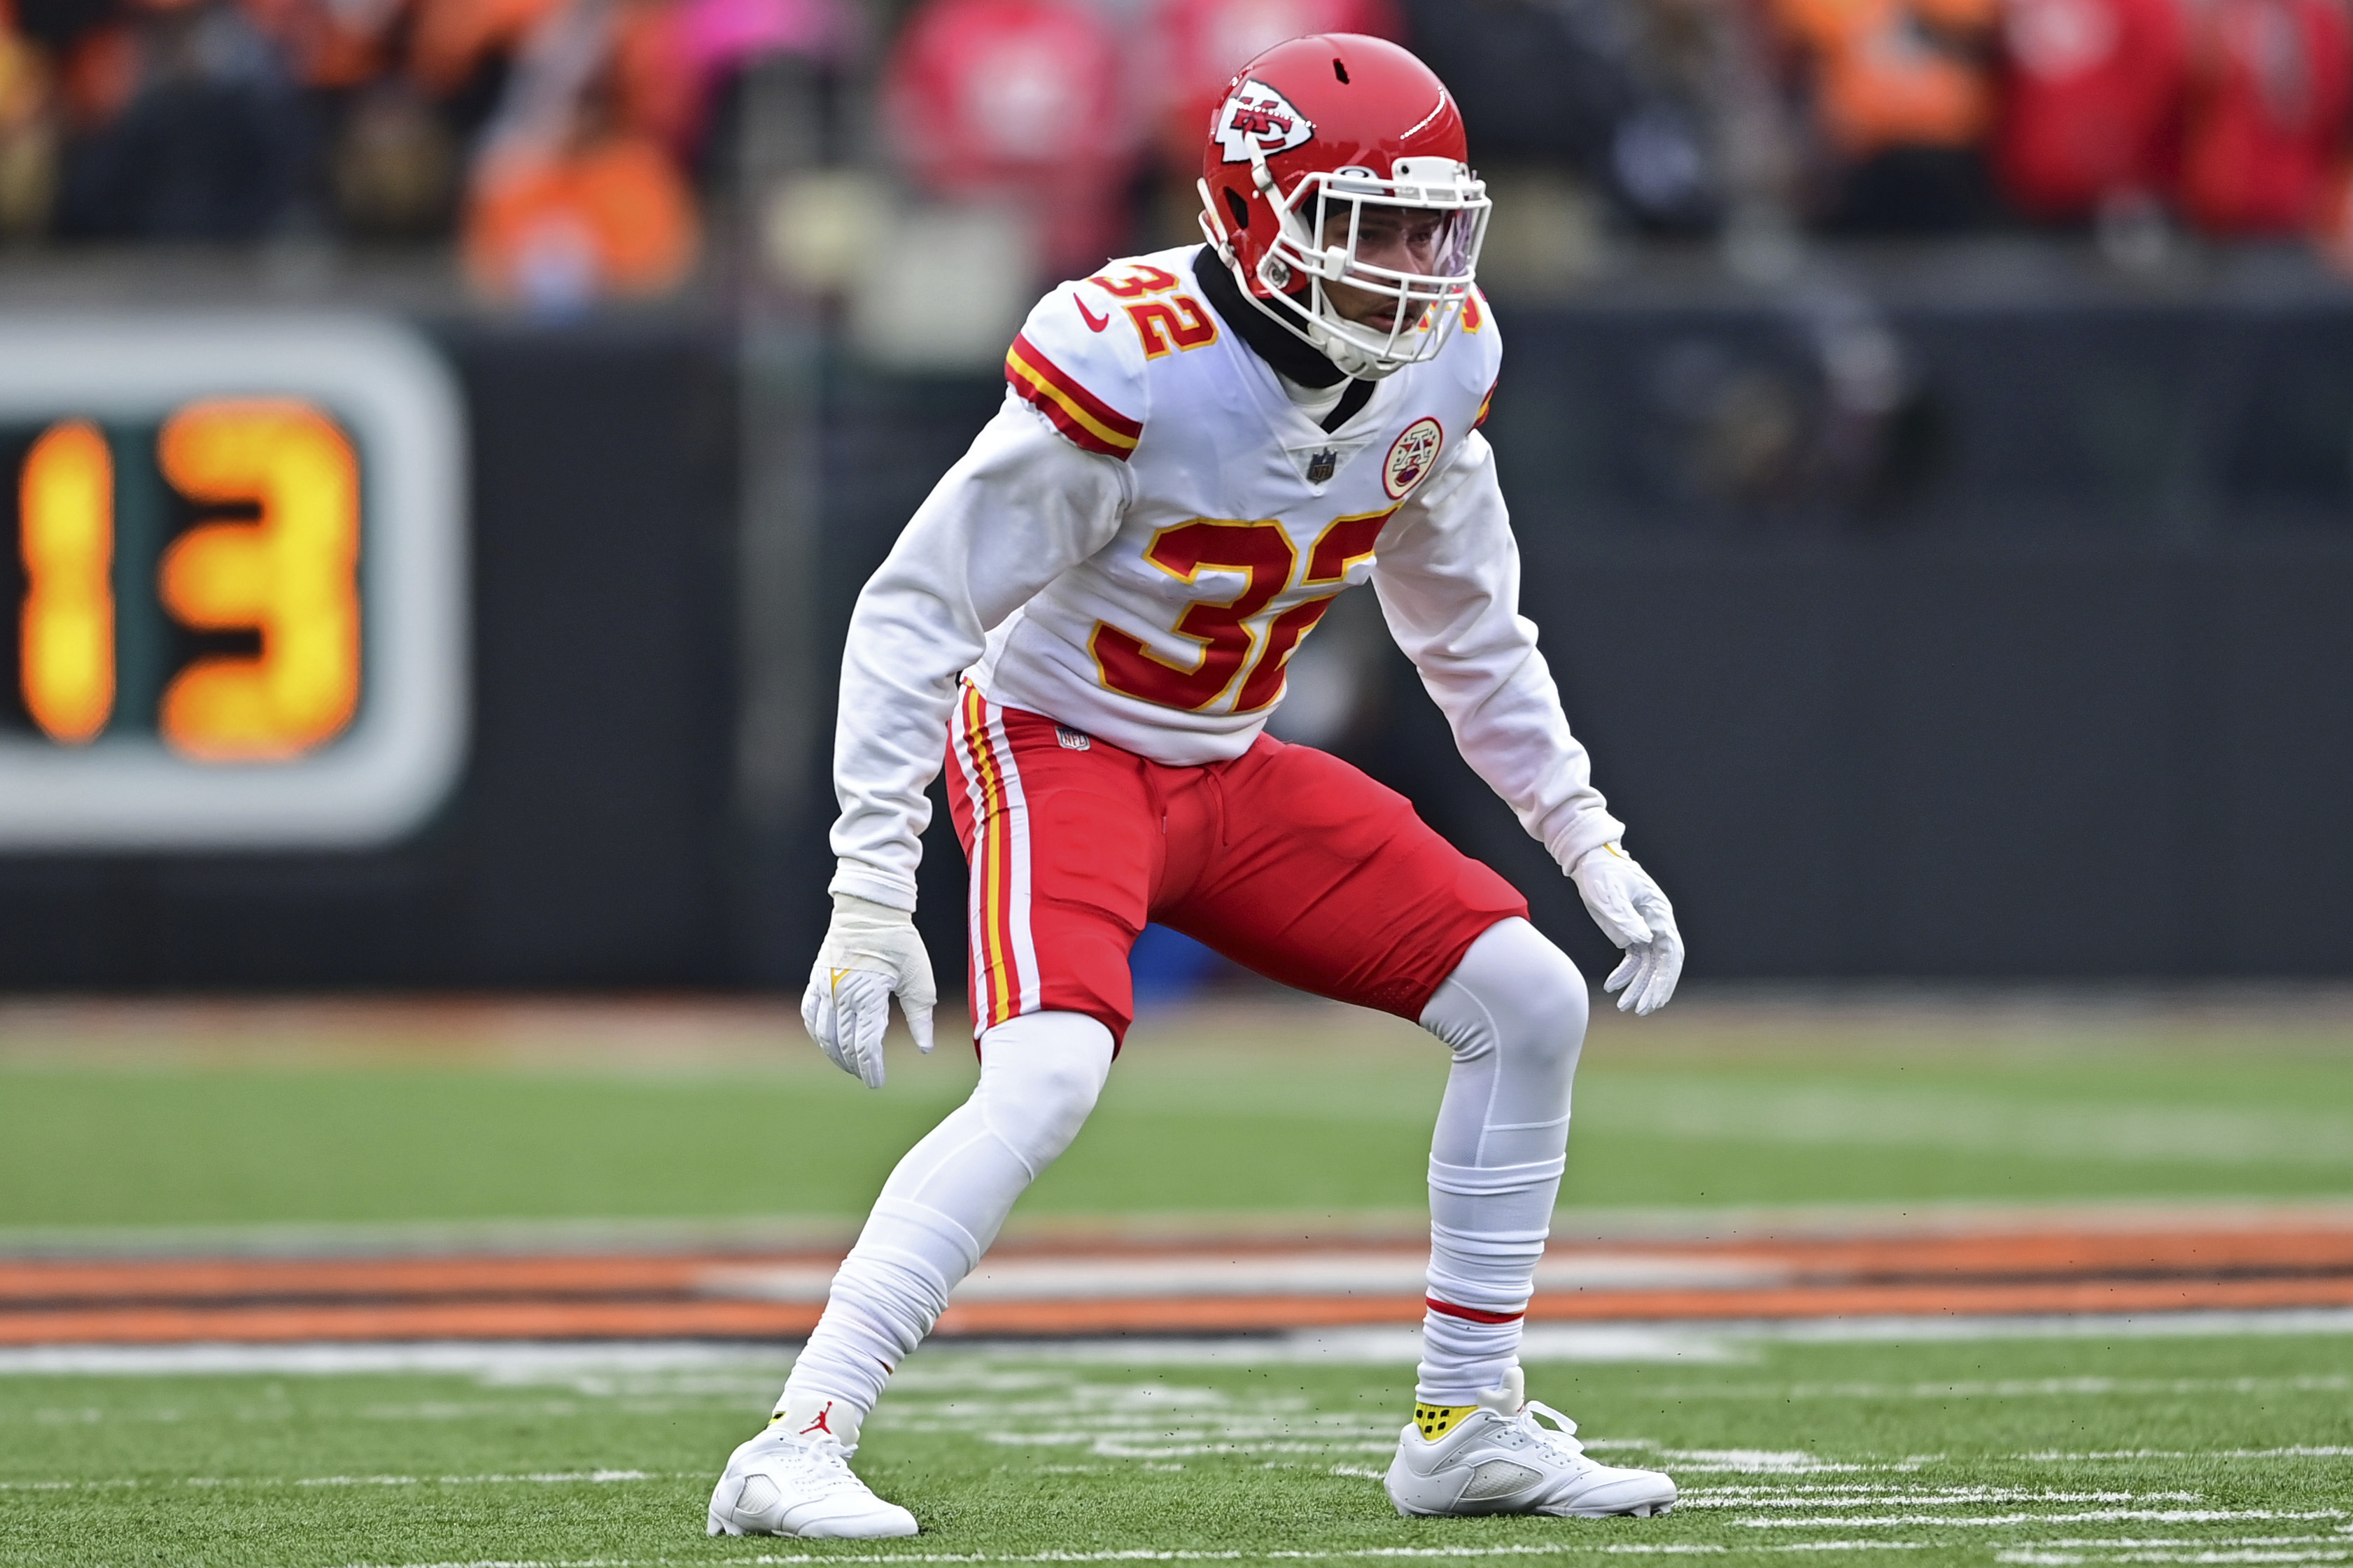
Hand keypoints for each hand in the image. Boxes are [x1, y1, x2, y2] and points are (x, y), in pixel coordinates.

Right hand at [801, 893, 936, 1086]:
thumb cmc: (900, 941)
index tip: (878, 1082)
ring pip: (823, 1034)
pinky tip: (827, 1043)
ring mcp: (824, 987)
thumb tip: (925, 1048)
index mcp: (868, 995)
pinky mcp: (816, 979)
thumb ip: (920, 1016)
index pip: (865, 1045)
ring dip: (835, 1055)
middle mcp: (841, 994)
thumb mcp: (918, 978)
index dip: (871, 1068)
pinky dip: (817, 1034)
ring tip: (850, 1066)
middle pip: (843, 1044)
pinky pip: (809, 1015)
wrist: (869, 909)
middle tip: (868, 1077)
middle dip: (855, 1065)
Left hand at [1569, 842, 1683, 1015]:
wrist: (1589, 859)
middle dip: (1655, 987)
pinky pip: (1634, 959)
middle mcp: (1656, 923)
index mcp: (1658, 913)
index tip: (1656, 998)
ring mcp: (1644, 929)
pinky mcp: (1629, 933)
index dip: (1665, 977)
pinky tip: (1611, 986)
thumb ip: (1625, 917)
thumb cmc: (1601, 872)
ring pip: (1648, 964)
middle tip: (1643, 1010)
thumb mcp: (1609, 894)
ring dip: (1639, 986)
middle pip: (1663, 962)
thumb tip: (1643, 941)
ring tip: (1625, 1007)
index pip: (1670, 951)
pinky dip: (1625, 974)